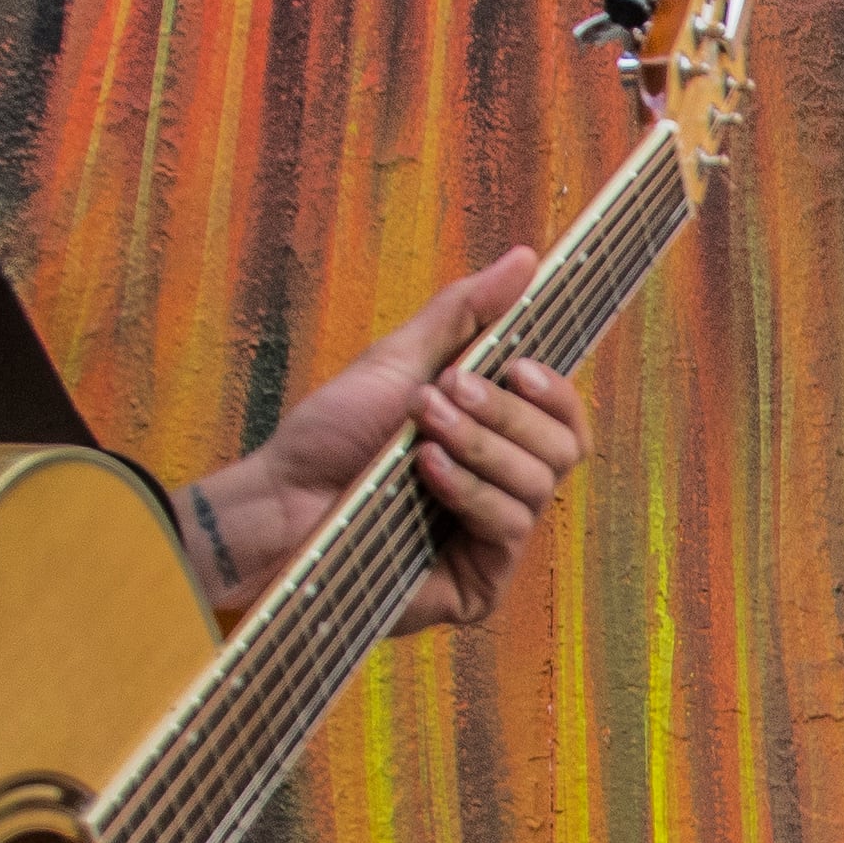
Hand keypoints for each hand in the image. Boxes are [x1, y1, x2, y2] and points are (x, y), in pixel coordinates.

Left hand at [176, 246, 589, 633]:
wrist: (277, 502)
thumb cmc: (331, 436)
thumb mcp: (401, 360)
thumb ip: (466, 312)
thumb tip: (527, 257)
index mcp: (499, 440)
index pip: (566, 418)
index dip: (557, 392)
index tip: (515, 366)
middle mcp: (507, 490)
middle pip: (563, 449)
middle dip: (503, 414)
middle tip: (443, 394)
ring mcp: (494, 540)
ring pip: (537, 487)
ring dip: (478, 447)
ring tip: (420, 434)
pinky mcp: (477, 585)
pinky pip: (508, 529)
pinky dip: (468, 491)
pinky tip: (424, 473)